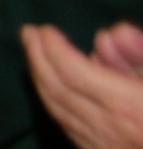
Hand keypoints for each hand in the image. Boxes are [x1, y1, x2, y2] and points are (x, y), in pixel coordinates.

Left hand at [25, 23, 142, 148]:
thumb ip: (141, 54)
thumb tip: (113, 32)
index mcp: (131, 108)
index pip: (73, 72)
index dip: (53, 48)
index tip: (43, 28)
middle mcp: (111, 132)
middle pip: (58, 91)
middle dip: (38, 59)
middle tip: (29, 34)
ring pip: (60, 113)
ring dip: (42, 81)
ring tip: (35, 56)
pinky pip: (72, 131)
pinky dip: (56, 106)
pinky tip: (54, 91)